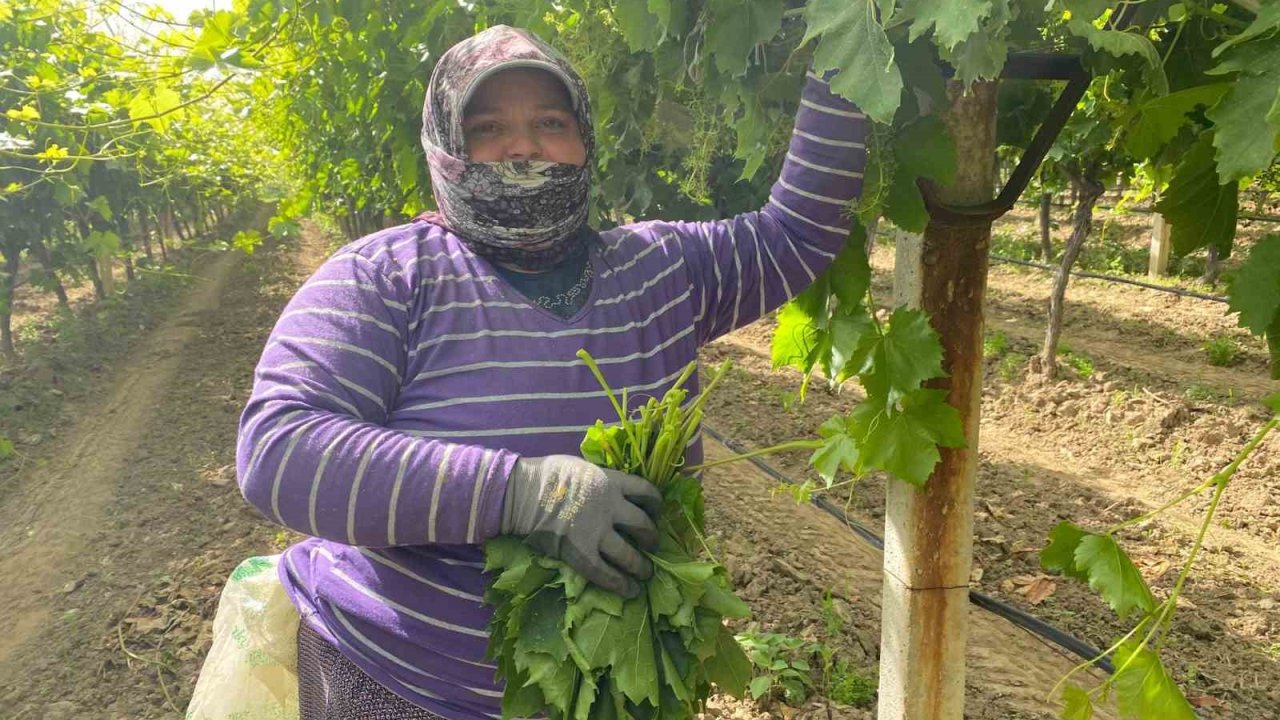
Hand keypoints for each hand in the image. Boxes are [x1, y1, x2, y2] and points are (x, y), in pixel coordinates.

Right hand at [501, 455, 661, 597]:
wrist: (521, 493)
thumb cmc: (546, 474)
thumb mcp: (582, 467)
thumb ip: (600, 479)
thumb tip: (609, 487)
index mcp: (611, 481)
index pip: (645, 491)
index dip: (655, 504)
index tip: (656, 511)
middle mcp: (610, 507)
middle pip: (643, 525)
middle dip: (652, 538)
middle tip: (652, 545)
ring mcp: (597, 532)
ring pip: (630, 555)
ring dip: (641, 566)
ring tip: (646, 573)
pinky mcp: (581, 553)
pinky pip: (606, 573)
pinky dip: (621, 584)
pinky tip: (630, 591)